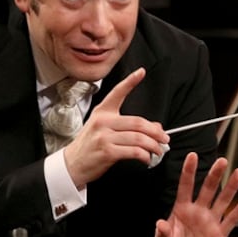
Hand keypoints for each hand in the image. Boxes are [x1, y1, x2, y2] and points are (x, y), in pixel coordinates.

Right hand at [63, 67, 168, 187]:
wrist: (72, 164)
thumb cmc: (90, 146)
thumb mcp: (105, 130)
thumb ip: (128, 126)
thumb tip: (155, 128)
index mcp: (103, 112)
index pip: (118, 92)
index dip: (130, 81)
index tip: (141, 72)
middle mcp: (103, 121)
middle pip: (138, 122)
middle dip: (156, 132)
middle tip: (165, 139)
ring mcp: (104, 136)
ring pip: (138, 138)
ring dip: (153, 146)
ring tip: (158, 150)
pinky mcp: (107, 152)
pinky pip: (133, 151)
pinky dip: (145, 156)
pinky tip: (147, 159)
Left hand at [155, 152, 237, 236]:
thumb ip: (163, 234)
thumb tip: (160, 224)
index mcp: (181, 210)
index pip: (185, 187)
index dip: (189, 171)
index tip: (192, 155)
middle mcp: (197, 211)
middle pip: (208, 189)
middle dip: (214, 175)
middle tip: (222, 161)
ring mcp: (210, 221)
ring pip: (222, 201)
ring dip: (231, 187)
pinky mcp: (220, 234)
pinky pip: (231, 220)